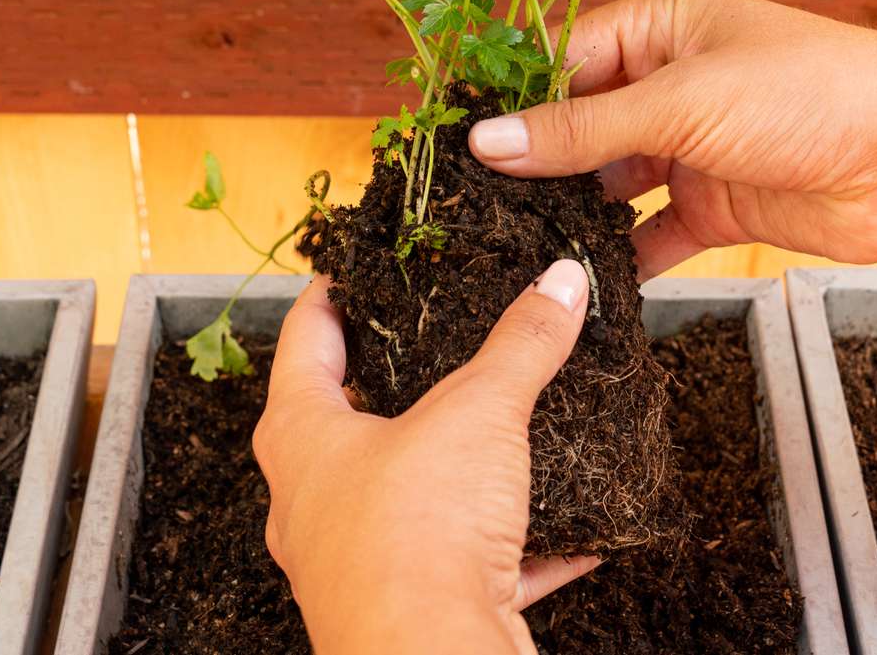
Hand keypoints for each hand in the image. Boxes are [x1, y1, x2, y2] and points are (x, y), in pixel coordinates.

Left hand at [253, 263, 601, 654]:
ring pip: (408, 499)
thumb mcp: (478, 415)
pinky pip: (470, 565)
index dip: (329, 297)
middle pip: (344, 423)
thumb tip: (559, 282)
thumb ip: (521, 347)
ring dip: (456, 468)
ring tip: (501, 426)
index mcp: (303, 441)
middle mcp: (316, 503)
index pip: (304, 343)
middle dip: (390, 383)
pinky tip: (572, 530)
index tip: (351, 270)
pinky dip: (518, 546)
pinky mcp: (415, 607)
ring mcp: (361, 562)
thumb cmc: (416, 538)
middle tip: (430, 340)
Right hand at [469, 0, 876, 276]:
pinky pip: (649, 234)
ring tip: (513, 245)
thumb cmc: (811, 92)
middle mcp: (673, 82)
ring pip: (610, 182)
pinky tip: (581, 282)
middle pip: (582, 124)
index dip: (515, 101)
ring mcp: (693, 147)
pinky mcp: (715, 206)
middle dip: (537, 163)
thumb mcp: (683, 102)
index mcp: (665, 25)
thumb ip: (583, 130)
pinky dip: (619, 257)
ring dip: (573, 213)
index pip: (566, 59)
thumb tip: (487, 143)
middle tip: (475, 206)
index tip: (458, 144)